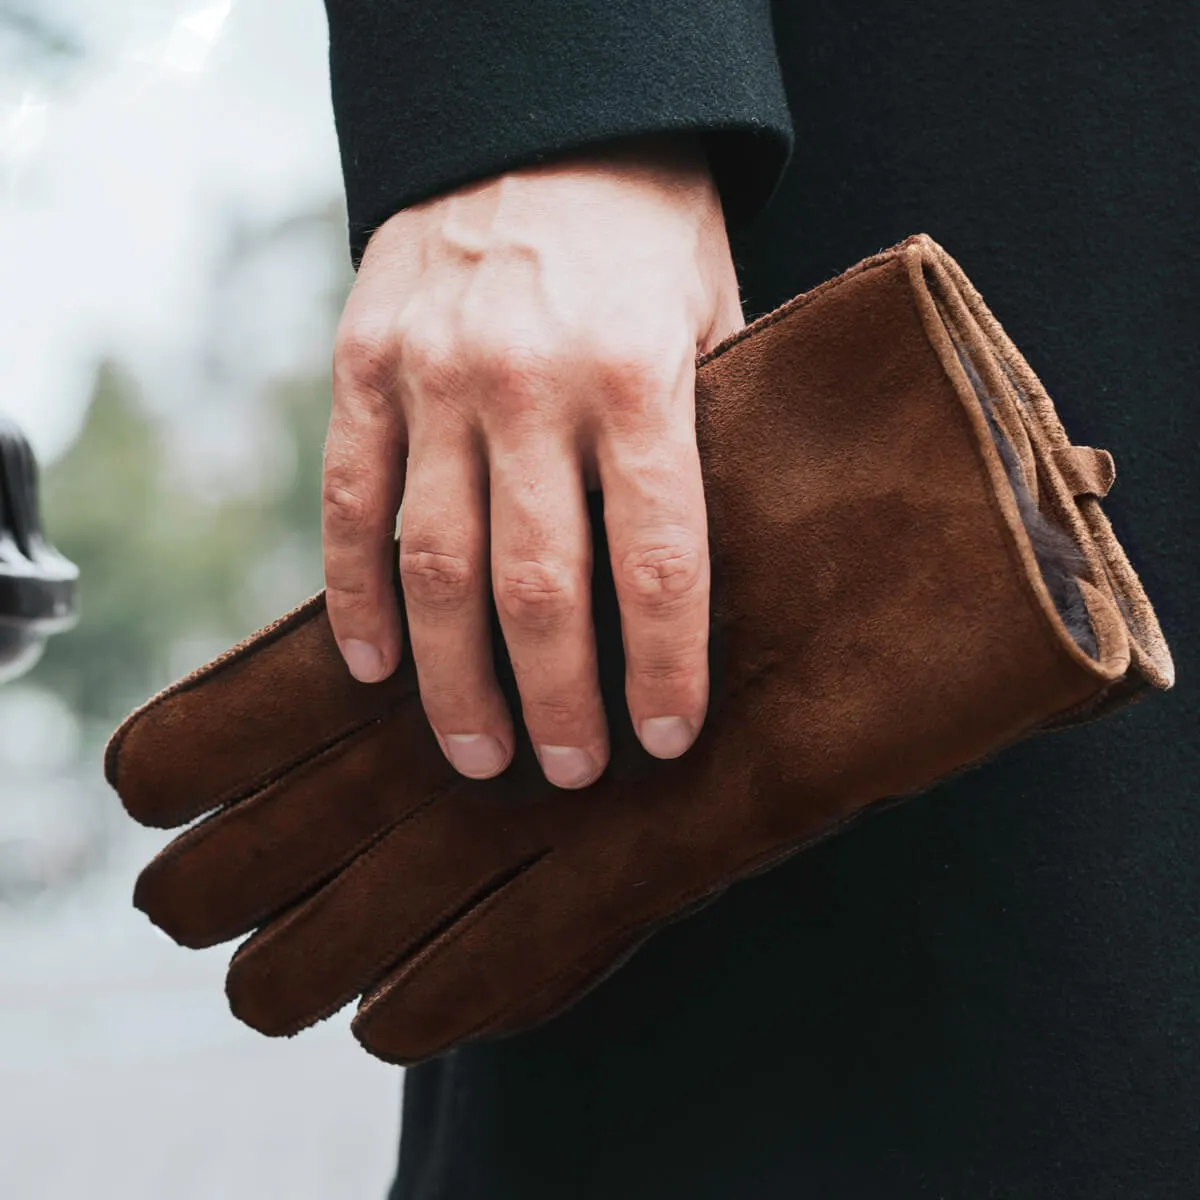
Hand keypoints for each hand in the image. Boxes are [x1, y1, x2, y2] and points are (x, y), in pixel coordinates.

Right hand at [323, 132, 745, 788]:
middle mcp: (529, 386)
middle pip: (538, 588)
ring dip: (454, 680)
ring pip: (435, 565)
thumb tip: (704, 578)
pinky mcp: (364, 367)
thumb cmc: (646, 238)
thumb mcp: (713, 321)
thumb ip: (705, 440)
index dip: (665, 666)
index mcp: (639, 379)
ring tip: (478, 754)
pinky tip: (376, 667)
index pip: (658, 560)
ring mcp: (434, 378)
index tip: (667, 740)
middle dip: (556, 699)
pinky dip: (357, 596)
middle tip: (566, 772)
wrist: (540, 125)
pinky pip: (348, 503)